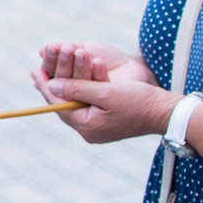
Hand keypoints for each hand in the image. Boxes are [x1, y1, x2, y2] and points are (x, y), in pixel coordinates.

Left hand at [32, 40, 172, 142]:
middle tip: (38, 70)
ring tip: (51, 73)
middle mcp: (90, 132)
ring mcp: (99, 129)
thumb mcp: (105, 91)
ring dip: (67, 87)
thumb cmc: (139, 100)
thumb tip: (51, 85)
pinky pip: (86, 106)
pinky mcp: (107, 123)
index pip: (59, 105)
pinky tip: (73, 81)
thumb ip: (77, 88)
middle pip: (65, 106)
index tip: (35, 70)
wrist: (167, 112)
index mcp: (87, 127)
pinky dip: (80, 91)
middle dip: (54, 86)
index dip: (46, 86)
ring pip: (75, 105)